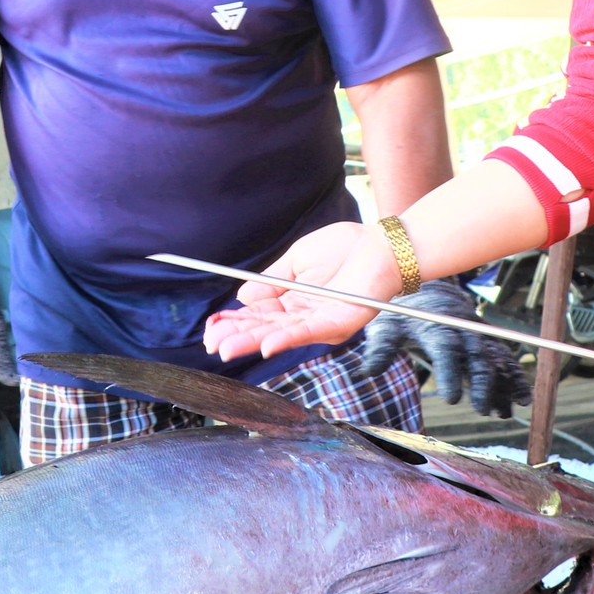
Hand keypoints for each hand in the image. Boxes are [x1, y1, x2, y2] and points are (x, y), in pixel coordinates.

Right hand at [202, 221, 399, 362]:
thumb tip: (242, 296)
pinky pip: (310, 332)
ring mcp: (322, 323)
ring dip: (254, 341)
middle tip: (212, 345)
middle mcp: (305, 317)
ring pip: (282, 335)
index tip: (211, 329)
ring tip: (228, 348)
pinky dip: (287, 338)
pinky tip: (267, 345)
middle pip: (266, 329)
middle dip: (237, 337)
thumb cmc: (345, 248)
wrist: (382, 244)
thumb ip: (271, 281)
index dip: (234, 322)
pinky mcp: (340, 323)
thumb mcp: (297, 259)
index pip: (258, 315)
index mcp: (293, 300)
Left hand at [360, 277, 529, 418]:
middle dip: (482, 383)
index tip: (451, 399)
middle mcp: (461, 329)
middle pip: (476, 355)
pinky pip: (503, 360)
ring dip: (503, 384)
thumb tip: (367, 371)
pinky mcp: (484, 342)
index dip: (450, 372)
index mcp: (435, 325)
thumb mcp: (384, 326)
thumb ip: (378, 348)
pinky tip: (522, 399)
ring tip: (505, 411)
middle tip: (482, 409)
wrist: (424, 290)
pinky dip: (515, 377)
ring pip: (495, 359)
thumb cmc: (400, 311)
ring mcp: (476, 335)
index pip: (445, 348)